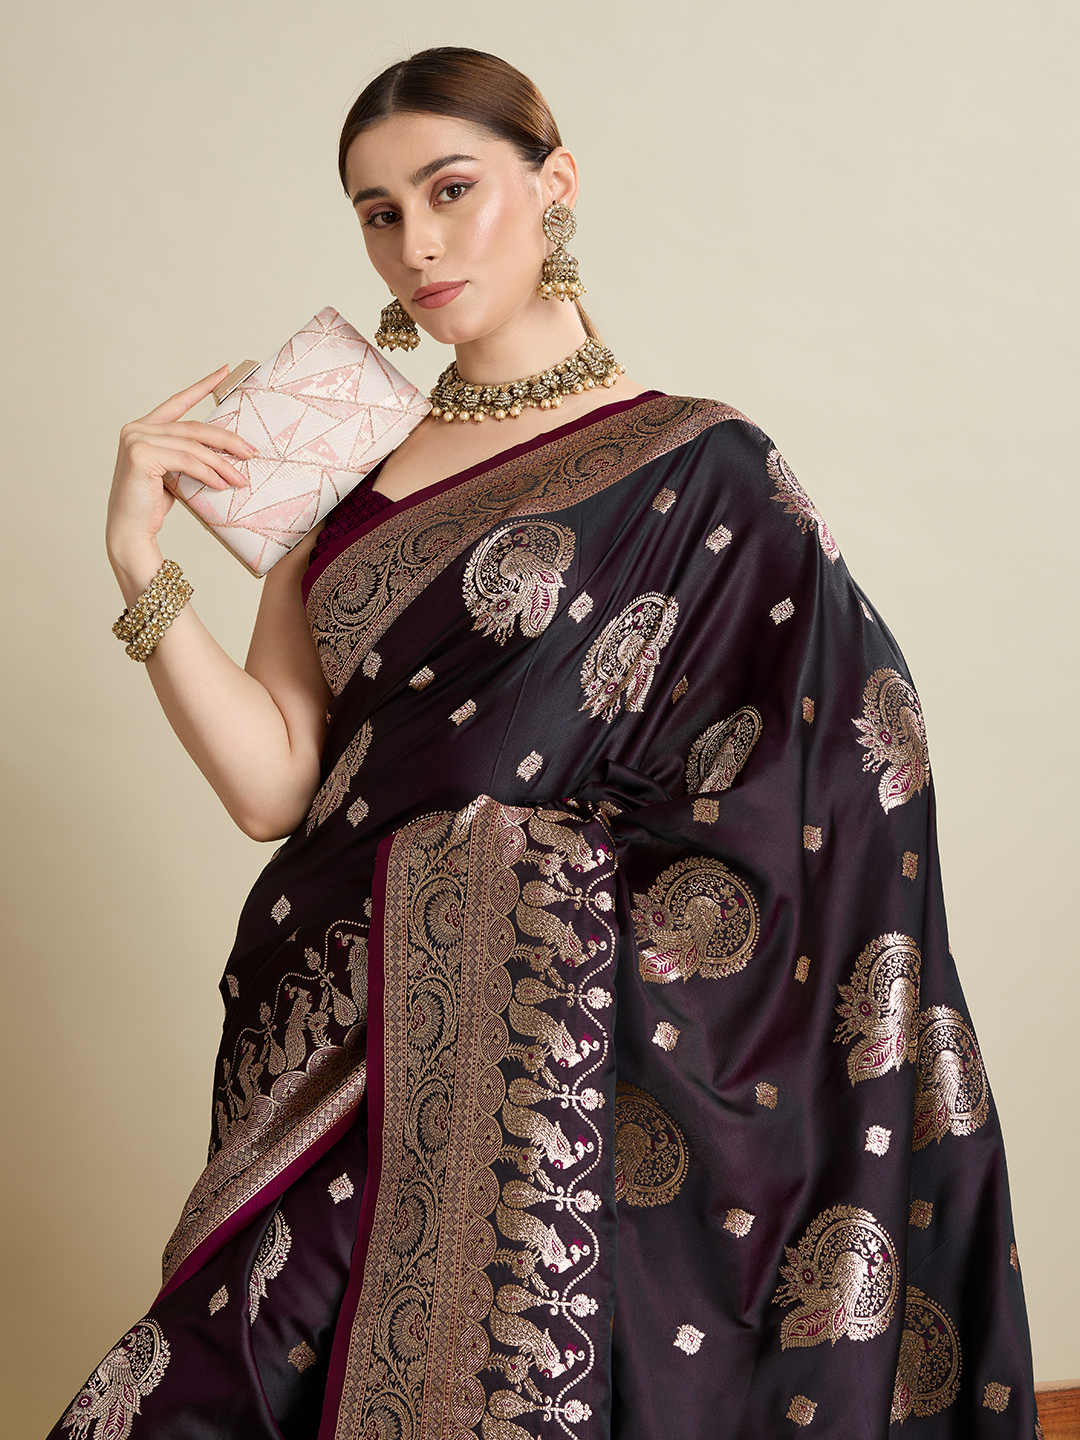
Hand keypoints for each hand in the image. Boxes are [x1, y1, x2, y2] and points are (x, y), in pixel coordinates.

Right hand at [106, 366, 257, 561]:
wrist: (130, 532)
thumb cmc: (151, 505)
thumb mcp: (173, 473)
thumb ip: (187, 456)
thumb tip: (224, 453)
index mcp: (143, 427)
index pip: (179, 402)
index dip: (203, 386)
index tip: (225, 371)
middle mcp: (137, 428)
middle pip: (193, 428)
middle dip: (226, 439)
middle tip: (252, 452)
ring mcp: (136, 439)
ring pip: (193, 446)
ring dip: (222, 463)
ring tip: (241, 478)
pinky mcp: (141, 455)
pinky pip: (187, 461)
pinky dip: (209, 473)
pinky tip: (223, 485)